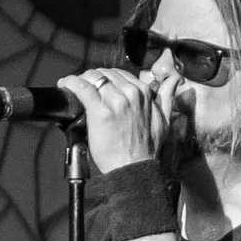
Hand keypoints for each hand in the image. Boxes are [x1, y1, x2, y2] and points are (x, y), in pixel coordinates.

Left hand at [57, 66, 175, 174]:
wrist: (133, 167)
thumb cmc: (146, 148)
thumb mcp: (164, 120)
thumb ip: (167, 97)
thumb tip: (175, 80)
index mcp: (144, 92)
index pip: (118, 74)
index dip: (105, 79)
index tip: (97, 87)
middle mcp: (131, 93)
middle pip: (103, 73)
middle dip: (91, 79)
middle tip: (84, 89)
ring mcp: (115, 100)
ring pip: (91, 76)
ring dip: (80, 80)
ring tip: (73, 88)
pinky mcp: (99, 110)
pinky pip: (80, 86)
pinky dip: (70, 83)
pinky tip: (66, 86)